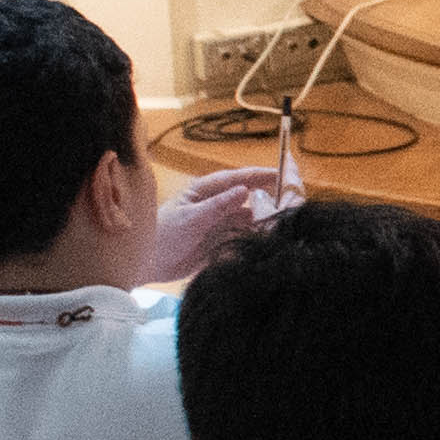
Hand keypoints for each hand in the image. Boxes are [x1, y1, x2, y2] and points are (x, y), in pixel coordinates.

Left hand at [141, 168, 296, 282]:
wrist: (146, 265)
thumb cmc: (161, 236)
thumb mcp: (191, 219)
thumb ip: (218, 206)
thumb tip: (245, 190)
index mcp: (205, 191)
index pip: (239, 178)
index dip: (261, 175)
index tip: (283, 174)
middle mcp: (216, 204)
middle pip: (249, 198)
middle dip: (270, 198)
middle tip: (293, 201)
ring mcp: (219, 223)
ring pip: (250, 219)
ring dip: (264, 221)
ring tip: (284, 224)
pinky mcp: (220, 242)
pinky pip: (243, 237)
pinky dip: (254, 238)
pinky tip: (267, 241)